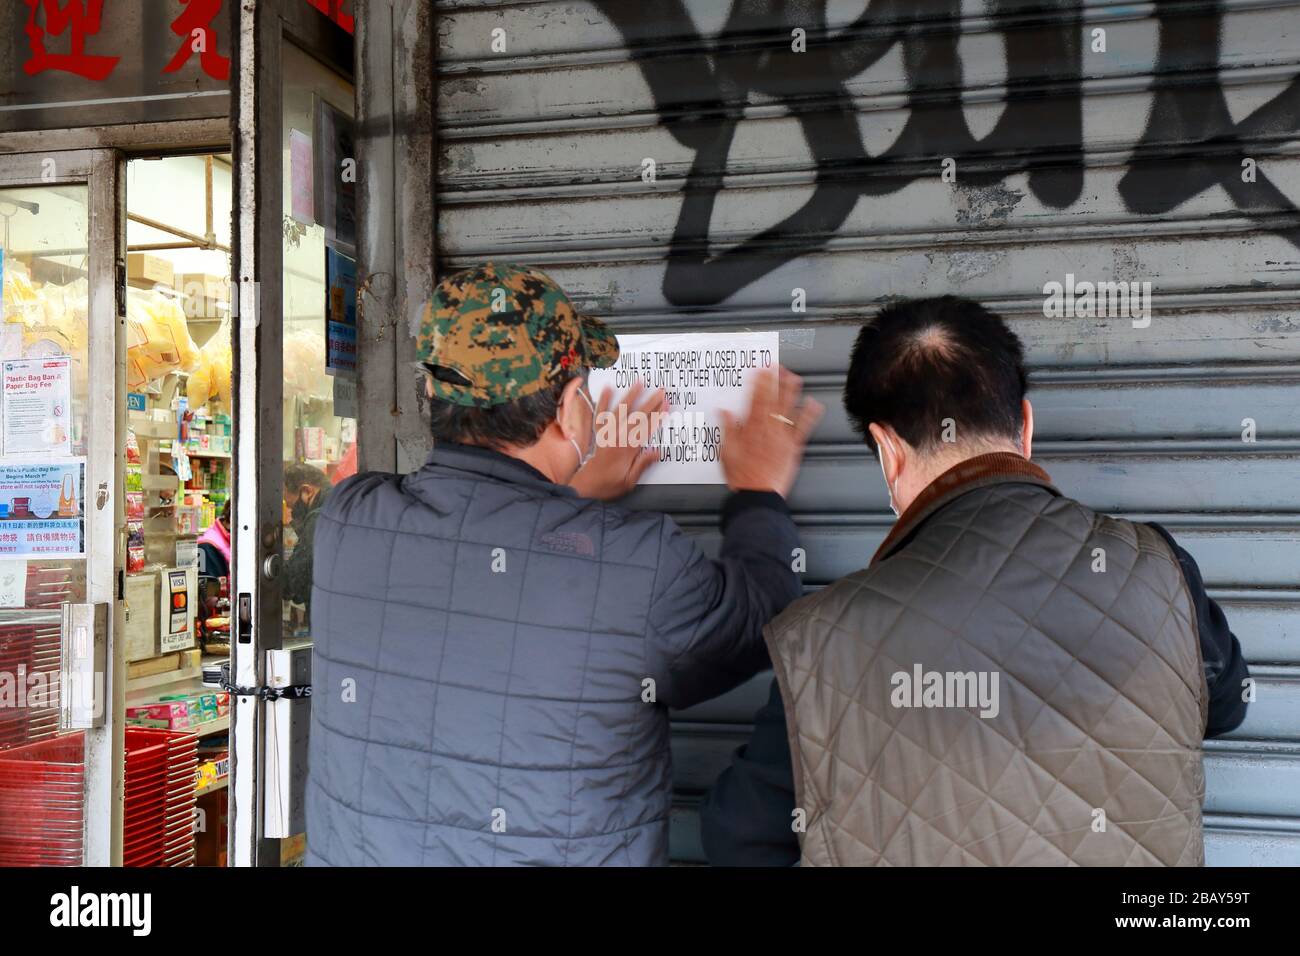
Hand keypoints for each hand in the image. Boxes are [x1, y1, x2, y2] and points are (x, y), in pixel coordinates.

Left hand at [569, 379, 667, 500]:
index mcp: (627, 450)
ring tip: (639, 383)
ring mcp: (606, 434)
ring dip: (630, 396)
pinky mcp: (597, 433)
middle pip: (637, 417)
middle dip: (650, 402)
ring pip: (620, 411)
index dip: (658, 417)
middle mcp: (617, 438)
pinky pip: (599, 414)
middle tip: (661, 390)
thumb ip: (642, 465)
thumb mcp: (630, 482)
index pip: (646, 430)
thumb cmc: (609, 486)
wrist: (585, 487)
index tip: (667, 405)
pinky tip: (608, 388)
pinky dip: (602, 400)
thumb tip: (657, 452)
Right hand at [719, 366, 822, 497]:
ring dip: (791, 392)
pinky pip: (803, 428)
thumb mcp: (726, 452)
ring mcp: (782, 437)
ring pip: (788, 409)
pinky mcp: (793, 447)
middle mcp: (768, 430)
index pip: (755, 399)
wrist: (758, 494)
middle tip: (777, 366)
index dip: (758, 382)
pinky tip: (813, 404)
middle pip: (772, 400)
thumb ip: (727, 429)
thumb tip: (724, 412)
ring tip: (794, 377)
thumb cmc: (742, 476)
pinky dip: (809, 415)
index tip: (760, 370)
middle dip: (774, 381)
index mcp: (751, 429)